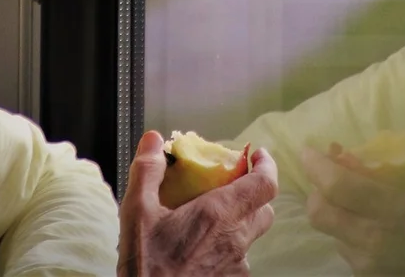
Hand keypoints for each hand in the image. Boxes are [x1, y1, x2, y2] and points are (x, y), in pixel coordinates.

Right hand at [118, 131, 277, 275]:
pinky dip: (226, 250)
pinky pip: (238, 261)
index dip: (267, 165)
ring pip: (251, 238)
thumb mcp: (137, 212)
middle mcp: (236, 240)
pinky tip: (200, 251)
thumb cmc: (146, 265)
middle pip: (264, 210)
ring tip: (208, 223)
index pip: (266, 184)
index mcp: (219, 214)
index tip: (257, 155)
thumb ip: (148, 171)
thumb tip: (154, 140)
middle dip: (254, 194)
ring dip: (237, 225)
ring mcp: (237, 266)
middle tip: (231, 187)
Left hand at [302, 130, 404, 275]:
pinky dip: (349, 235)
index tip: (310, 150)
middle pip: (319, 212)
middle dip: (316, 190)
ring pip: (330, 233)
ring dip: (335, 214)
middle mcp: (372, 240)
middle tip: (328, 178)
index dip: (316, 166)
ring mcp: (366, 265)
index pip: (338, 186)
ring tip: (354, 204)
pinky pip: (346, 251)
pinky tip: (371, 230)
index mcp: (396, 213)